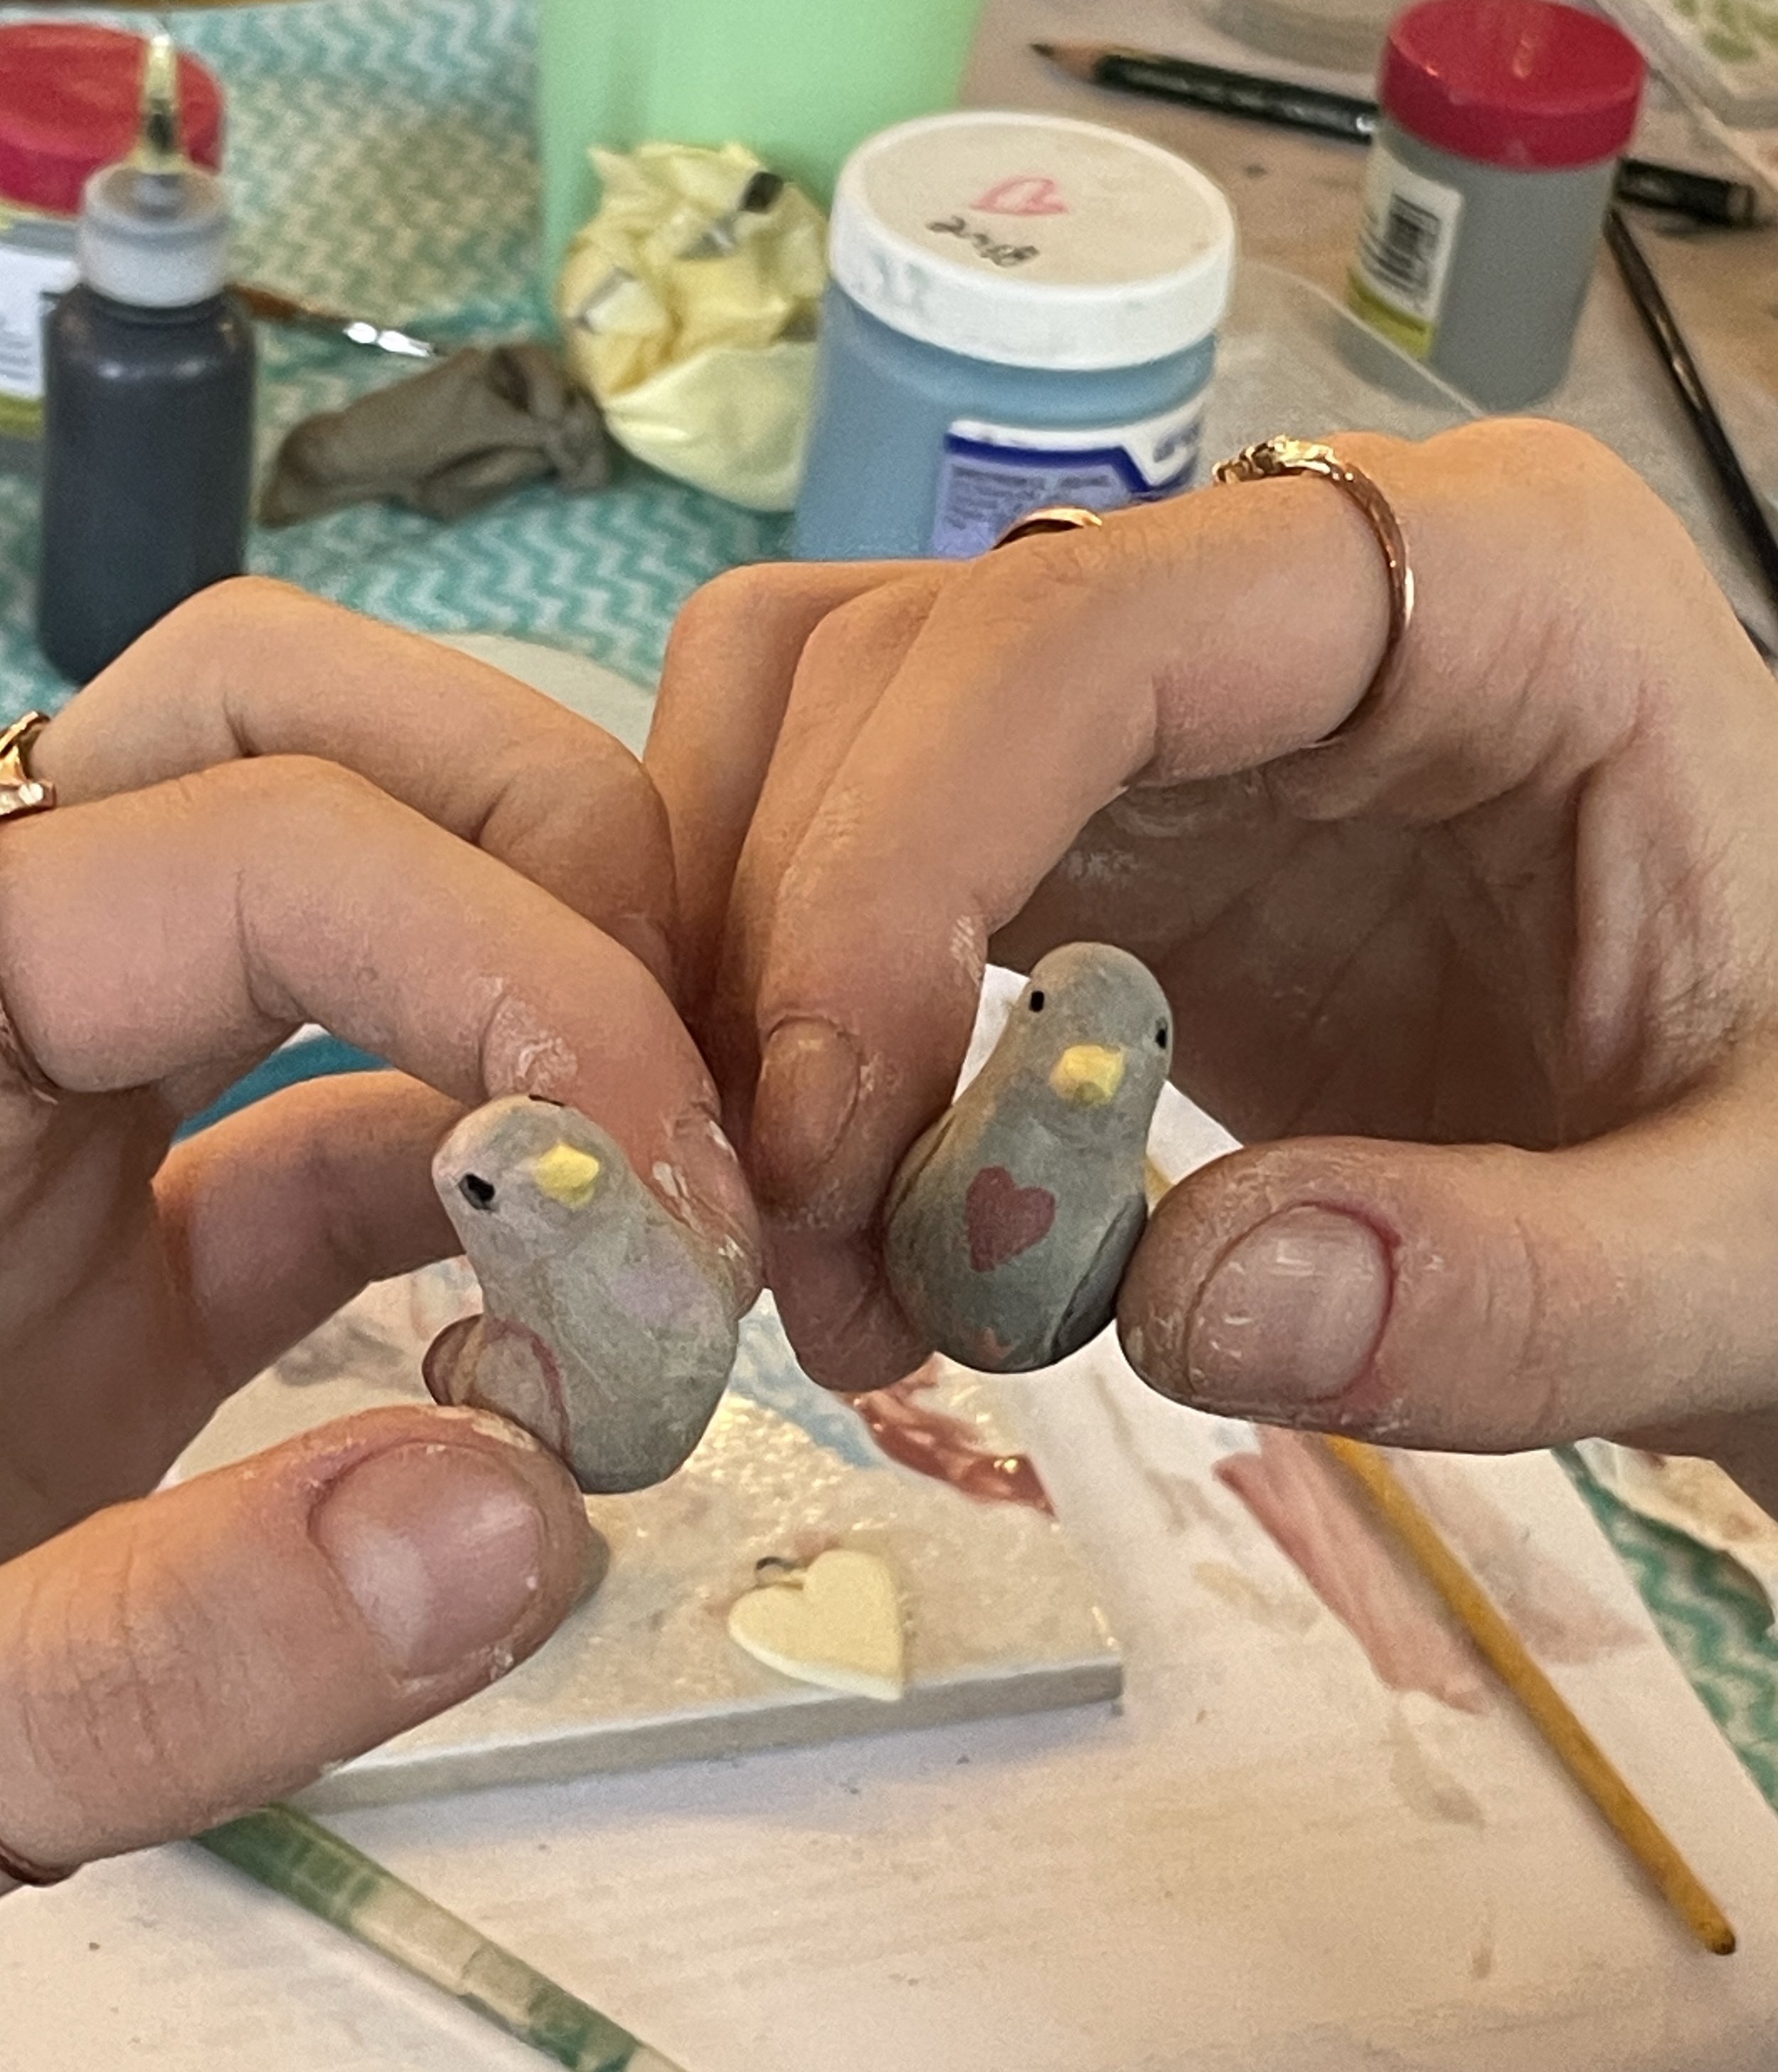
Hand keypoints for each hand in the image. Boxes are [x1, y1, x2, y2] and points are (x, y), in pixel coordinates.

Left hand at [0, 580, 757, 1882]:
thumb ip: (169, 1646)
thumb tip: (527, 1520)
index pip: (264, 842)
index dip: (520, 969)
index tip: (676, 1195)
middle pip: (297, 735)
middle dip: (551, 865)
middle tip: (685, 1095)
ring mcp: (61, 1112)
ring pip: (348, 886)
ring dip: (549, 1011)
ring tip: (668, 1218)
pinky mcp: (137, 1242)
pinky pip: (349, 1130)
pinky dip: (496, 1197)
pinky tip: (567, 1346)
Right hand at [647, 421, 1777, 1510]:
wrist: (1774, 1142)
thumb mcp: (1756, 1244)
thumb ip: (1525, 1290)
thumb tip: (1190, 1303)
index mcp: (1493, 589)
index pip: (1082, 634)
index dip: (894, 858)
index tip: (828, 1128)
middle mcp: (1295, 593)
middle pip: (901, 664)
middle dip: (794, 952)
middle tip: (805, 1251)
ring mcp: (1185, 700)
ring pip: (836, 726)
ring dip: (757, 969)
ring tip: (814, 1234)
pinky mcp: (1119, 821)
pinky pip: (875, 837)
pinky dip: (802, 996)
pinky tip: (845, 1180)